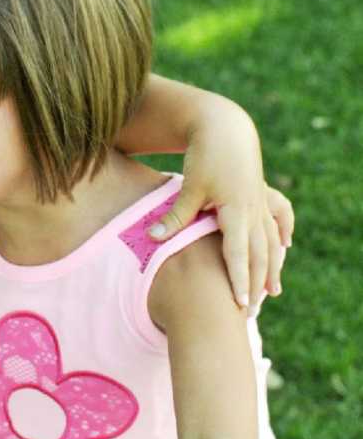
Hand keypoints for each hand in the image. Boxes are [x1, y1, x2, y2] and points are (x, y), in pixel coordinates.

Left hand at [147, 108, 293, 313]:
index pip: (238, 254)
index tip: (240, 304)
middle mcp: (254, 210)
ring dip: (272, 266)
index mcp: (236, 211)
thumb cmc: (205, 156)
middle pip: (259, 255)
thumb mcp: (189, 187)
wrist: (224, 127)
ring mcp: (261, 202)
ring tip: (273, 291)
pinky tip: (285, 245)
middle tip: (252, 312)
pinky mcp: (262, 192)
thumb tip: (152, 238)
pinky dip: (282, 232)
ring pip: (271, 241)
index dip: (239, 280)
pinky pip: (278, 217)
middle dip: (256, 284)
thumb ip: (175, 216)